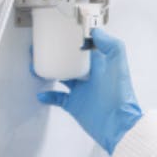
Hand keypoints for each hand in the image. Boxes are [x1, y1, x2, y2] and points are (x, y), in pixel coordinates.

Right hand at [36, 28, 142, 154]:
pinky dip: (48, 95)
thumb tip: (97, 31)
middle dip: (56, 54)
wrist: (117, 125)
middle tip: (41, 48)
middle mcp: (90, 76)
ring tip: (36, 65)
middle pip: (69, 60)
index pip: (84, 47)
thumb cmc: (120, 97)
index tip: (59, 32)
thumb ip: (111, 45)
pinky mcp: (75, 104)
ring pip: (61, 76)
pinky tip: (42, 93)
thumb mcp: (118, 66)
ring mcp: (81, 90)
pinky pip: (57, 97)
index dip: (72, 39)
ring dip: (49, 71)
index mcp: (99, 64)